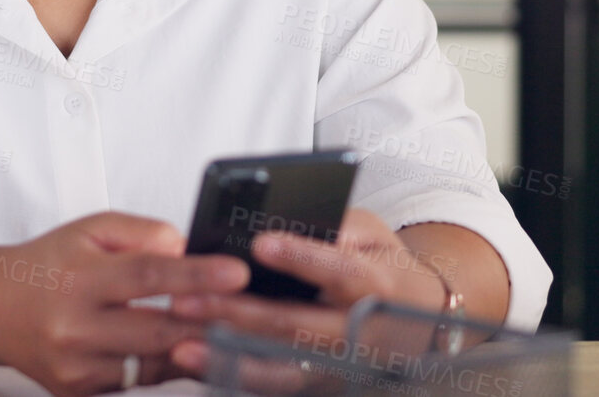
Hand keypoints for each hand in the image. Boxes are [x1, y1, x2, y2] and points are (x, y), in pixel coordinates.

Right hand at [0, 211, 249, 395]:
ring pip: (153, 365)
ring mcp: (75, 367)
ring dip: (194, 350)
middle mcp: (74, 327)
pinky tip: (184, 349)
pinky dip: (164, 366)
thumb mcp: (91, 230)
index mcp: (79, 278)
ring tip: (227, 333)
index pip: (148, 274)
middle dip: (208, 322)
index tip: (237, 272)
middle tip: (248, 312)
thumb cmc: (50, 263)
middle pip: (158, 329)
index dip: (197, 275)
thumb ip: (143, 234)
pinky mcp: (77, 392)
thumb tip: (187, 252)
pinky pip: (137, 383)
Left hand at [164, 208, 449, 392]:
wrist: (417, 319)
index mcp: (376, 284)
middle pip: (295, 325)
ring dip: (228, 355)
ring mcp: (336, 365)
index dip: (302, 257)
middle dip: (237, 313)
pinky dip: (233, 374)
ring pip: (280, 366)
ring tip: (181, 342)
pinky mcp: (317, 383)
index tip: (262, 242)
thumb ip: (336, 225)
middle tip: (187, 296)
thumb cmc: (383, 263)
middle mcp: (356, 331)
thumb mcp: (372, 233)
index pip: (340, 270)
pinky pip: (272, 383)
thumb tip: (288, 218)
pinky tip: (195, 360)